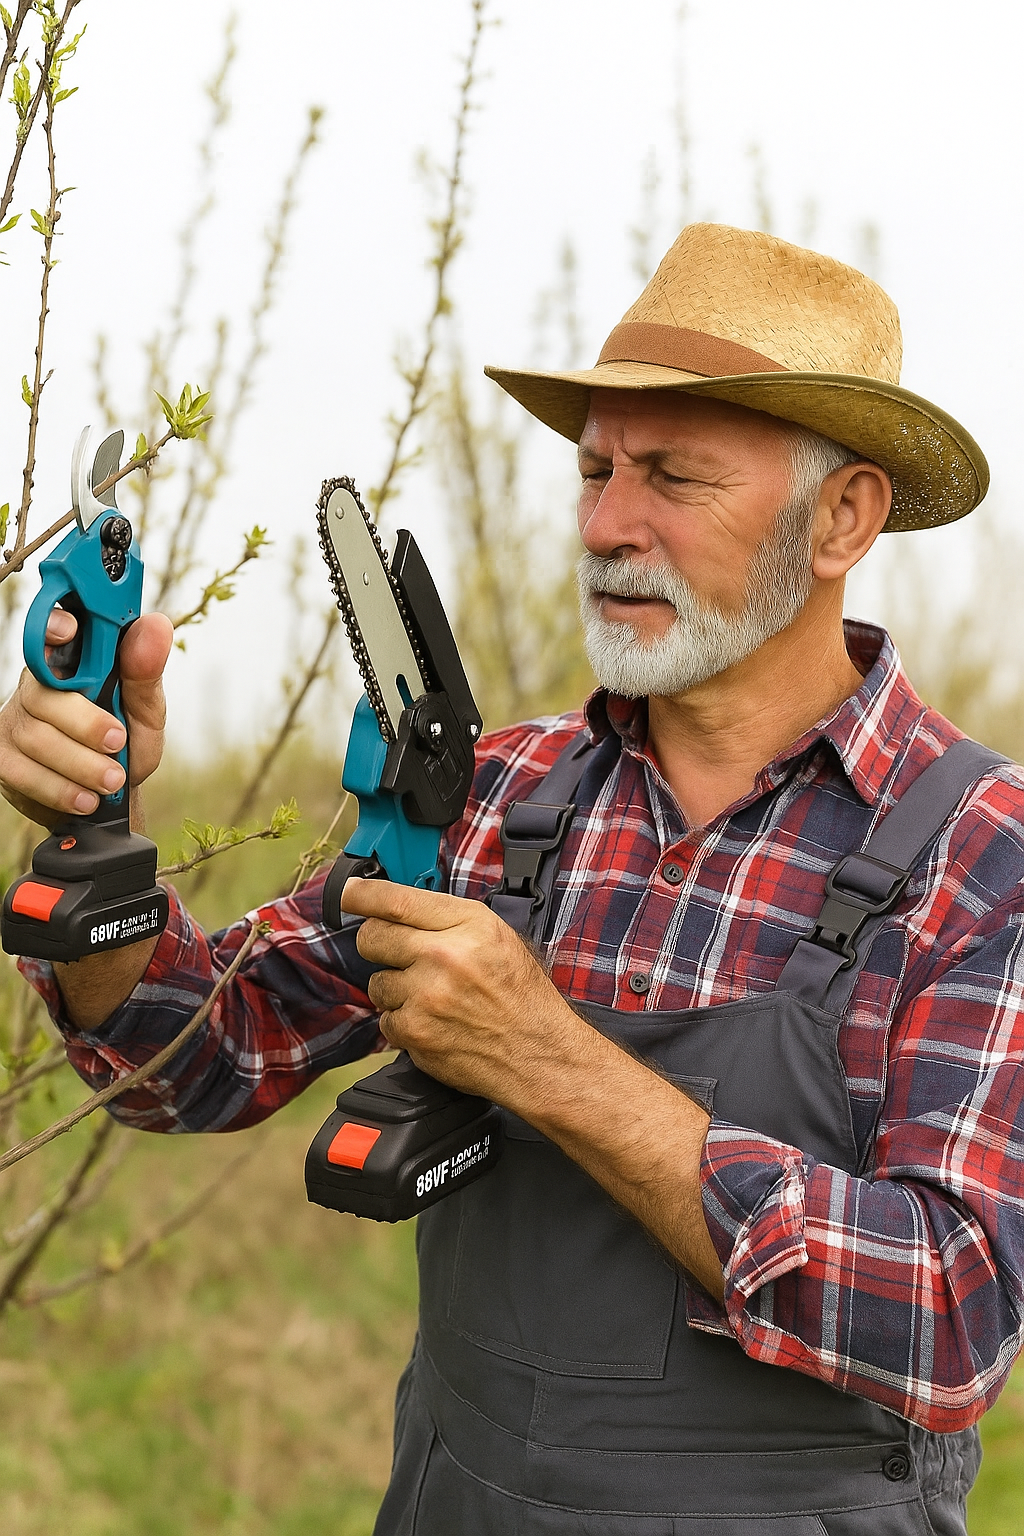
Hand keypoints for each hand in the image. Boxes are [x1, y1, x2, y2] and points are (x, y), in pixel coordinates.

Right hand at [0, 609, 172, 827]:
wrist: (110, 796)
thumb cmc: (126, 743)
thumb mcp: (146, 711)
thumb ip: (146, 673)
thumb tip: (156, 626)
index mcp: (71, 662)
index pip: (54, 631)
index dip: (54, 626)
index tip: (70, 630)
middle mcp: (37, 686)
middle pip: (45, 695)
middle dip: (86, 724)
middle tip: (117, 743)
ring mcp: (17, 721)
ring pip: (36, 737)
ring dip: (81, 764)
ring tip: (112, 780)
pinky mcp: (5, 757)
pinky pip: (22, 771)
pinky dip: (60, 789)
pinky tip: (85, 798)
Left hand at [343, 876, 582, 1105]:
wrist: (537, 1054)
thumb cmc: (521, 997)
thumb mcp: (498, 939)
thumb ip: (450, 921)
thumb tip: (400, 910)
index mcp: (469, 926)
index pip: (398, 900)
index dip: (363, 894)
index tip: (347, 892)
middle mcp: (444, 956)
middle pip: (372, 937)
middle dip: (378, 944)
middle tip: (397, 955)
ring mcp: (426, 996)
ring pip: (376, 982)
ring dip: (395, 989)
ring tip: (431, 998)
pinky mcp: (415, 1032)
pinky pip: (385, 1019)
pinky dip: (404, 1023)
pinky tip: (434, 1023)